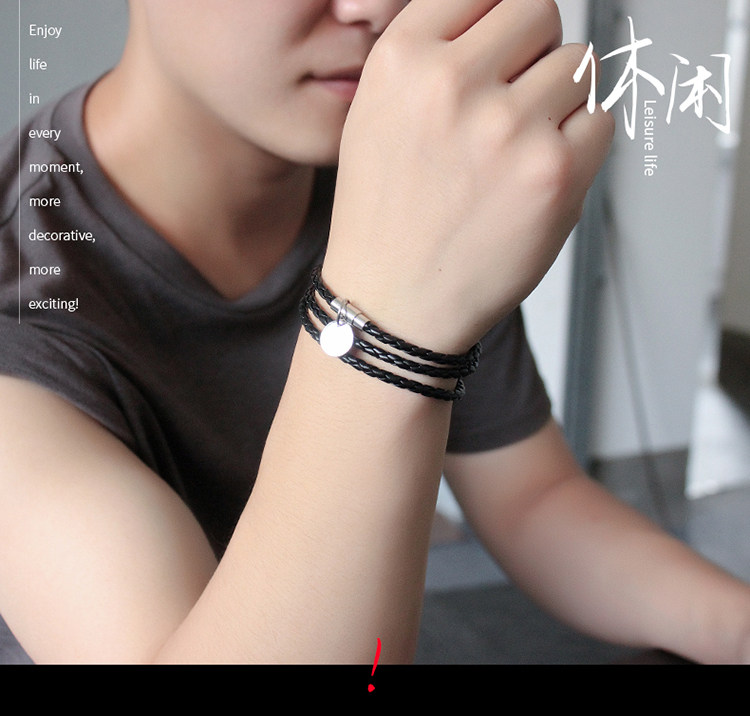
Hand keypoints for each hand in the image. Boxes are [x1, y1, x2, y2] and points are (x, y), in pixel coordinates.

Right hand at [324, 0, 613, 352]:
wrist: (394, 304)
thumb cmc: (385, 220)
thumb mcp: (375, 117)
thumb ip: (433, 55)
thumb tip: (501, 16)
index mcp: (401, 60)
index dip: (499, 20)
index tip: (501, 48)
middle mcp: (452, 84)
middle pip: (541, 10)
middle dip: (534, 50)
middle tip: (512, 99)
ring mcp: (507, 129)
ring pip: (577, 66)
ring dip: (557, 102)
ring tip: (514, 152)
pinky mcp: (554, 175)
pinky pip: (601, 121)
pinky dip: (578, 146)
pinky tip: (536, 177)